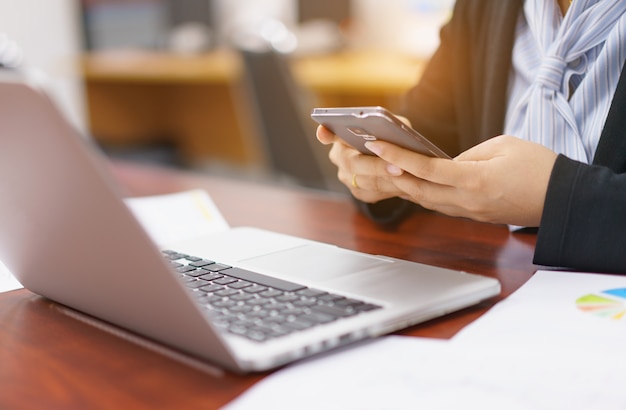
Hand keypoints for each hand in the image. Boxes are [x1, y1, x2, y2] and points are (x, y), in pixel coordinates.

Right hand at [316, 125, 405, 202]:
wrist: (391, 158)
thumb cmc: (390, 136)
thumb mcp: (392, 126)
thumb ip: (391, 126)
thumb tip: (396, 134)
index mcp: (342, 136)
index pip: (328, 133)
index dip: (324, 134)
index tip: (323, 132)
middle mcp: (338, 156)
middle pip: (352, 163)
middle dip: (376, 166)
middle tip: (398, 167)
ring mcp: (345, 176)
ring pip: (364, 182)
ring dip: (387, 180)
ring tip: (407, 176)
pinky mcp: (357, 192)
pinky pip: (373, 194)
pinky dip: (390, 189)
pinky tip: (405, 185)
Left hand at [363, 135, 557, 226]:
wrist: (562, 200)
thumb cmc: (538, 167)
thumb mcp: (502, 145)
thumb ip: (468, 154)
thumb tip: (445, 163)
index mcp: (473, 180)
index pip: (424, 169)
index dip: (397, 156)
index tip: (376, 145)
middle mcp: (466, 201)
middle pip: (416, 190)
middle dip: (390, 174)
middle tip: (370, 158)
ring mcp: (468, 212)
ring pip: (425, 201)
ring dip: (403, 186)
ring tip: (385, 168)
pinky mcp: (473, 216)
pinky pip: (439, 206)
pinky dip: (421, 194)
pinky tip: (412, 182)